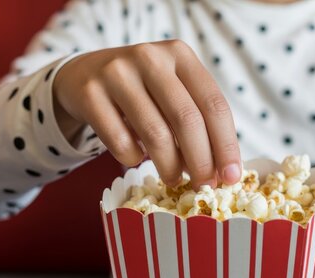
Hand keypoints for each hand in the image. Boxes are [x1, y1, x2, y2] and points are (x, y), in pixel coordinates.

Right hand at [53, 40, 241, 187]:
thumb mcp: (172, 91)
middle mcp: (149, 57)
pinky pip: (120, 142)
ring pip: (155, 134)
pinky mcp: (89, 94)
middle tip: (203, 186)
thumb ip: (197, 121)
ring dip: (170, 167)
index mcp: (180, 54)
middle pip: (187, 120)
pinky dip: (133, 159)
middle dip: (201, 161)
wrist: (82, 75)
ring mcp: (116, 73)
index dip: (226, 145)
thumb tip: (220, 171)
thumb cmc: (141, 91)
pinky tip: (136, 157)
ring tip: (173, 179)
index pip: (214, 104)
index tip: (231, 176)